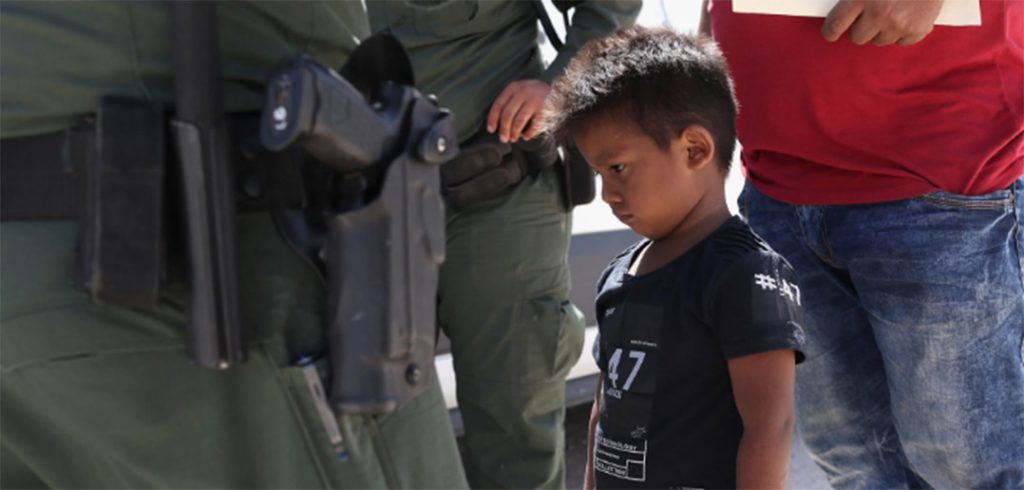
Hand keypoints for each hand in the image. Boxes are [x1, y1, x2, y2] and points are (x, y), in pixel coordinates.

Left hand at [486, 79, 550, 142]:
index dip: (493, 119)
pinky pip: (533, 126)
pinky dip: (528, 133)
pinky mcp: (545, 109)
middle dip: (503, 129)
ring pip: (519, 121)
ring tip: (513, 139)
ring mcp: (535, 100)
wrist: (559, 87)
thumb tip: (495, 121)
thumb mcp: (520, 90)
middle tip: (503, 139)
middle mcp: (523, 92)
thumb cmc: (535, 93)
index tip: (491, 130)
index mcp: (514, 87)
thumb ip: (509, 101)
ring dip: (514, 133)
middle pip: (507, 115)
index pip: (498, 104)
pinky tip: (526, 136)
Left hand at [822, 0, 943, 45]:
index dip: (830, 31)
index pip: (835, 25)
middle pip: (857, 37)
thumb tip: (839, 8)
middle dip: (861, 28)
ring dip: (882, 30)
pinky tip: (907, 15)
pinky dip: (903, 32)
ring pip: (879, 41)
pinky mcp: (917, 30)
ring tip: (892, 10)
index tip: (830, 32)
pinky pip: (901, 42)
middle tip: (870, 14)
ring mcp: (899, 24)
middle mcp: (879, 14)